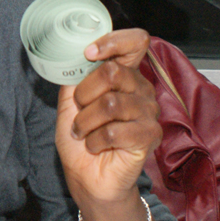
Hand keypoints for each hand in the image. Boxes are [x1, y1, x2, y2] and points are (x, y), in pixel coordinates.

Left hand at [54, 28, 160, 205]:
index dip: (113, 41)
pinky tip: (96, 146)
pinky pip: (115, 130)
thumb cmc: (82, 141)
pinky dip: (95, 140)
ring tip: (84, 134)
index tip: (89, 53)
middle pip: (113, 71)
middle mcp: (141, 89)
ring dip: (86, 122)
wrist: (88, 180)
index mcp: (125, 75)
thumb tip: (74, 56)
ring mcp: (148, 112)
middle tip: (79, 112)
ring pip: (110, 103)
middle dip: (84, 94)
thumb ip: (75, 78)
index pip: (135, 42)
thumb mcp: (69, 105)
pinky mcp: (150, 135)